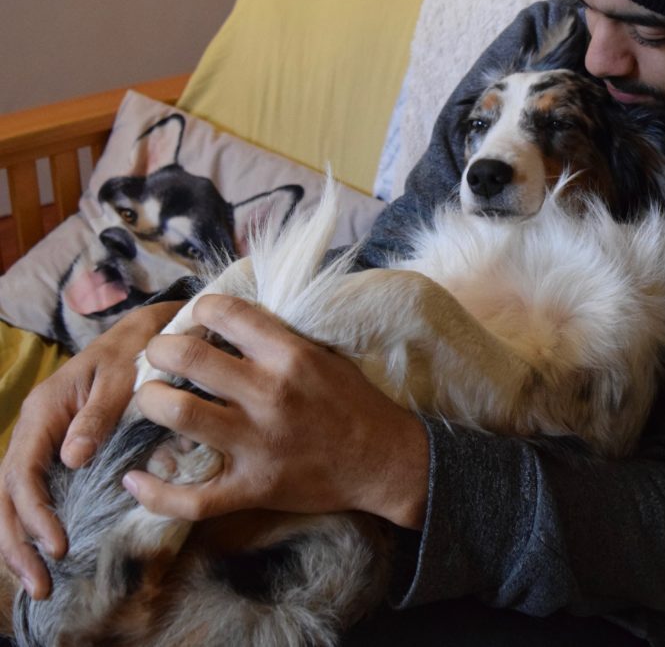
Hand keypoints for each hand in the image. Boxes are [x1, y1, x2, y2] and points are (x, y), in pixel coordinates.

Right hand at [0, 301, 181, 598]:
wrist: (145, 333)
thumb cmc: (135, 353)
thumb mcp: (120, 379)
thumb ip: (97, 416)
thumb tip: (71, 460)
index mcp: (43, 413)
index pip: (22, 473)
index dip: (35, 513)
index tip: (57, 546)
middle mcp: (36, 429)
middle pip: (8, 495)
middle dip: (17, 543)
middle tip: (39, 585)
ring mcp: (44, 441)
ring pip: (14, 499)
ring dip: (21, 542)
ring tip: (38, 583)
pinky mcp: (59, 450)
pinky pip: (35, 492)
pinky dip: (35, 525)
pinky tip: (46, 554)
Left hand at [123, 294, 429, 529]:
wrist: (386, 461)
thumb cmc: (354, 403)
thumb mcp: (324, 355)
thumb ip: (277, 339)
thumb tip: (225, 320)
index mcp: (291, 356)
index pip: (224, 312)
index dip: (198, 310)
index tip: (194, 321)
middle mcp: (271, 395)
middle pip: (188, 358)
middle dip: (159, 351)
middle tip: (157, 357)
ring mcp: (259, 443)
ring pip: (179, 414)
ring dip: (150, 401)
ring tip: (150, 398)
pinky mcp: (254, 487)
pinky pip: (193, 497)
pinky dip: (155, 492)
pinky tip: (135, 479)